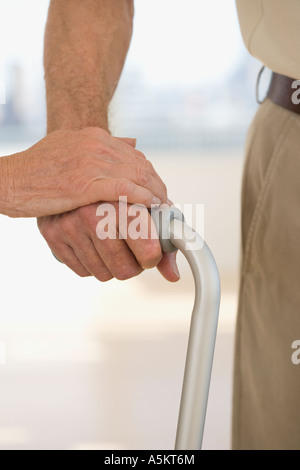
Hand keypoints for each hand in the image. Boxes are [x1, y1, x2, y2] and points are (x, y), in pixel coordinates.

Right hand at [0, 127, 165, 217]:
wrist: (9, 178)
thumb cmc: (37, 168)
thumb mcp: (70, 147)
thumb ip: (100, 146)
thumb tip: (132, 142)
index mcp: (94, 137)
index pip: (134, 155)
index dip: (150, 174)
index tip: (158, 190)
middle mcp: (96, 145)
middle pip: (141, 164)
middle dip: (157, 185)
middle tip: (166, 202)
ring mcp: (90, 162)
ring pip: (137, 175)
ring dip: (155, 194)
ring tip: (163, 209)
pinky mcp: (84, 183)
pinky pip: (123, 189)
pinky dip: (142, 198)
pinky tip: (151, 207)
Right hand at [37, 201, 179, 282]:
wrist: (72, 171)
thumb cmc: (115, 190)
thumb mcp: (144, 202)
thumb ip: (163, 237)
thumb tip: (172, 274)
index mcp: (122, 201)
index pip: (148, 250)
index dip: (152, 257)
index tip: (151, 253)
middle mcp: (93, 213)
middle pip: (125, 269)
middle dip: (133, 266)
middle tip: (133, 252)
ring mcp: (71, 226)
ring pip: (104, 274)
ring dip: (113, 266)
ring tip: (114, 246)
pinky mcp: (53, 236)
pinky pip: (83, 270)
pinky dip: (93, 263)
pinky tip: (95, 246)